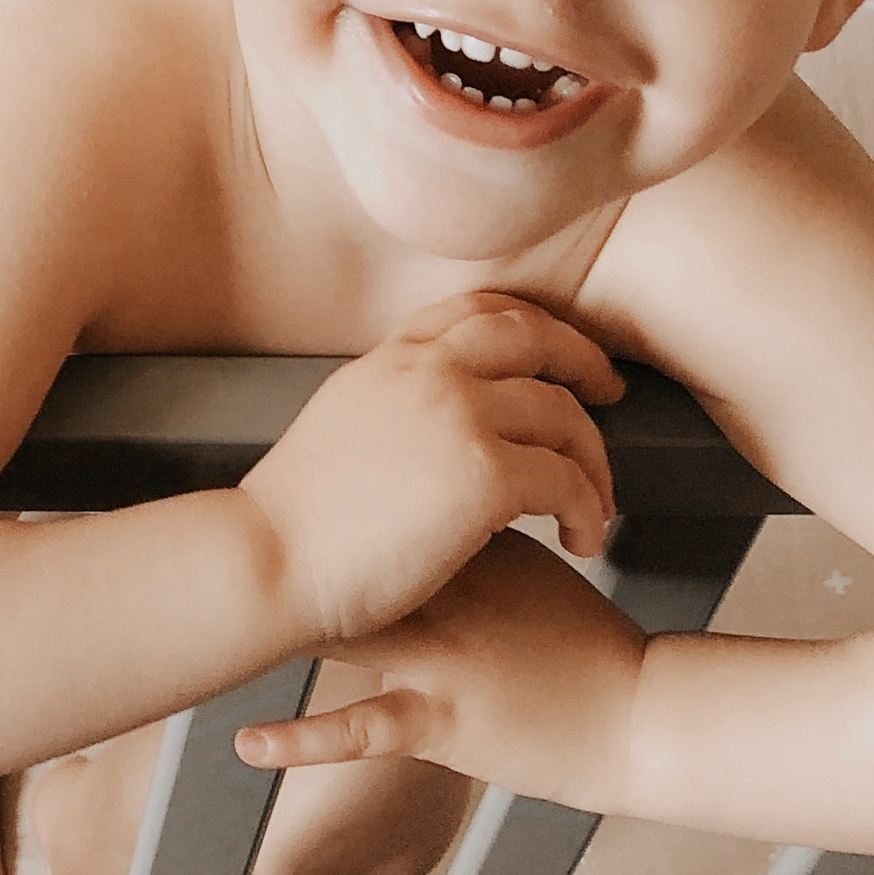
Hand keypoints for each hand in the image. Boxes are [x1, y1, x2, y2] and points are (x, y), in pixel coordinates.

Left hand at [234, 529, 645, 810]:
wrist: (642, 715)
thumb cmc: (579, 643)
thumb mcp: (528, 568)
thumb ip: (471, 526)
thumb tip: (412, 495)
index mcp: (472, 547)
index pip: (387, 507)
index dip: (321, 501)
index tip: (255, 497)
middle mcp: (452, 595)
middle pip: (354, 561)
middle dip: (281, 555)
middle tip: (204, 548)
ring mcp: (445, 659)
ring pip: (349, 638)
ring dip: (276, 637)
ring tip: (204, 639)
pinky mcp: (445, 724)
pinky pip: (365, 732)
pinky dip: (303, 742)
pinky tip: (246, 745)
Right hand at [240, 290, 624, 643]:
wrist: (265, 563)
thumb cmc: (288, 528)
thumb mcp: (336, 432)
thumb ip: (389, 413)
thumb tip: (427, 437)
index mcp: (389, 361)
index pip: (475, 311)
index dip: (529, 327)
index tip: (555, 355)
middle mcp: (428, 373)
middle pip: (535, 339)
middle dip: (583, 362)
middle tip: (609, 395)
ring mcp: (460, 417)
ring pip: (563, 414)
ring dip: (592, 460)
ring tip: (596, 504)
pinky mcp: (486, 474)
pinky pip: (567, 480)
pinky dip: (588, 509)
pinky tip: (581, 539)